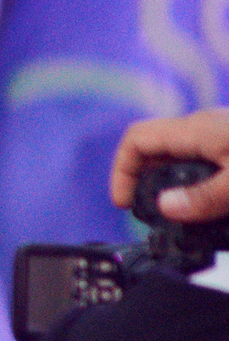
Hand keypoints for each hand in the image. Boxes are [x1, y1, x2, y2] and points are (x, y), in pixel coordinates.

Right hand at [110, 108, 228, 221]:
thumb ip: (205, 196)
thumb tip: (165, 207)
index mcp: (196, 129)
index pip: (135, 139)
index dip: (120, 171)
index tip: (124, 203)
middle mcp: (202, 126)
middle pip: (152, 148)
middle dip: (142, 181)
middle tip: (151, 215)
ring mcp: (219, 132)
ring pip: (176, 154)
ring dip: (169, 182)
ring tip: (178, 213)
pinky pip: (199, 157)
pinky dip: (192, 180)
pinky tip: (208, 199)